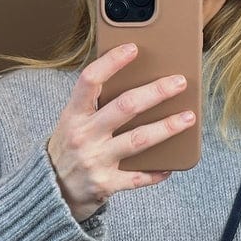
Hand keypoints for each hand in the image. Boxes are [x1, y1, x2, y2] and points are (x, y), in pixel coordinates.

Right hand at [46, 43, 195, 222]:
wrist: (51, 192)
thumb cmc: (70, 149)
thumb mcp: (72, 123)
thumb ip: (95, 105)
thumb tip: (135, 81)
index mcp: (73, 115)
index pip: (90, 80)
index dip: (112, 62)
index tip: (134, 48)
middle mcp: (83, 136)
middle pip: (124, 107)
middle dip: (155, 92)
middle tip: (179, 82)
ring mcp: (95, 161)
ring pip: (138, 140)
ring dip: (167, 128)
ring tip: (188, 118)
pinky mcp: (106, 184)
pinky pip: (138, 178)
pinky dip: (156, 172)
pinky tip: (171, 166)